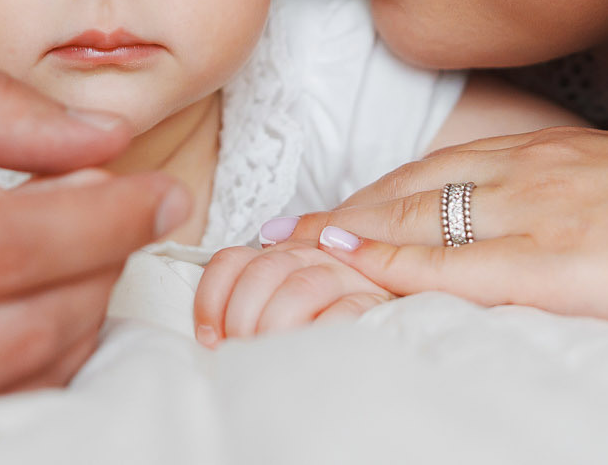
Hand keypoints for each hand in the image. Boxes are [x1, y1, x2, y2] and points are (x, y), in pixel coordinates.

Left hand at [193, 241, 391, 343]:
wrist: (399, 300)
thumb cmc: (326, 316)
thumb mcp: (285, 299)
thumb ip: (254, 298)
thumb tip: (211, 334)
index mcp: (281, 252)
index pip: (232, 260)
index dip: (211, 298)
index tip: (209, 338)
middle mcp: (312, 254)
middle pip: (262, 271)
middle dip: (242, 316)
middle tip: (241, 352)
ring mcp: (346, 274)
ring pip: (300, 288)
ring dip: (276, 324)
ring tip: (269, 355)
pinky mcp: (376, 300)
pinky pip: (345, 310)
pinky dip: (322, 332)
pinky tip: (309, 352)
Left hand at [197, 126, 607, 347]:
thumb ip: (598, 218)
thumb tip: (571, 251)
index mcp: (566, 159)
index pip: (443, 169)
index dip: (377, 196)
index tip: (326, 220)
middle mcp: (544, 172)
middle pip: (413, 185)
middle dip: (343, 212)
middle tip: (280, 240)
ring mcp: (553, 212)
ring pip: (421, 212)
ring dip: (348, 233)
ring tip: (287, 253)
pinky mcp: (572, 262)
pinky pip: (463, 259)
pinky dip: (396, 259)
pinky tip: (351, 263)